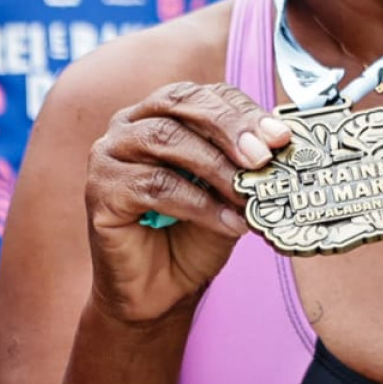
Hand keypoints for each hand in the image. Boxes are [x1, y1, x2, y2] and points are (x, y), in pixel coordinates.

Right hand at [83, 80, 291, 325]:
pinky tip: (228, 222)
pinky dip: (198, 204)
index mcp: (162, 111)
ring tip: (248, 195)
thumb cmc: (194, 232)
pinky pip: (153, 186)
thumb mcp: (229, 189)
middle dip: (229, 126)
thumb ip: (246, 161)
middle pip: (181, 105)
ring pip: (166, 141)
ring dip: (216, 167)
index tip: (280, 135)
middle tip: (263, 156)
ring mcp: (109, 154)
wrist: (160, 289)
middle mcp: (130, 124)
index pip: (205, 94)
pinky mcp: (101, 190)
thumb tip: (281, 140)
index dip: (243, 110)